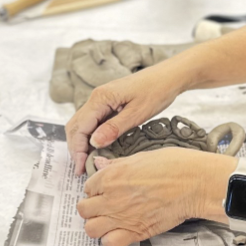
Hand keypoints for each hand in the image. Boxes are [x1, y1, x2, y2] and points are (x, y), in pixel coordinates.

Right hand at [66, 67, 186, 175]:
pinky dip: (92, 137)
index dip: (77, 150)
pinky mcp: (109, 104)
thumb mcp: (137, 113)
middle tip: (83, 169)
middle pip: (75, 126)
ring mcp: (102, 101)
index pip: (79, 127)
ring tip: (89, 163)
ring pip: (83, 125)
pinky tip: (99, 149)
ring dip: (83, 144)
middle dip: (76, 148)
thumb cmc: (157, 90)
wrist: (169, 76)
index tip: (82, 168)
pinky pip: (94, 122)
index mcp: (101, 98)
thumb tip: (94, 143)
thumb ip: (114, 128)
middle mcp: (97, 98)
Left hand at [78, 148, 227, 245]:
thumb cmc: (175, 166)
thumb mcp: (141, 156)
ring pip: (91, 229)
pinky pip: (109, 243)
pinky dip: (112, 241)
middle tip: (104, 207)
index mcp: (111, 176)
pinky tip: (120, 233)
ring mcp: (121, 216)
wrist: (193, 183)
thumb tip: (102, 164)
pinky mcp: (135, 232)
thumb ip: (117, 164)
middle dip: (92, 208)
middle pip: (84, 209)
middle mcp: (111, 197)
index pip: (88, 187)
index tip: (105, 191)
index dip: (96, 190)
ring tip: (109, 221)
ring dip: (98, 226)